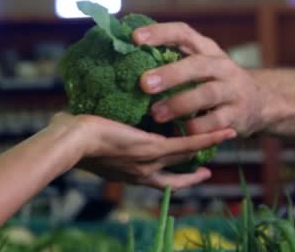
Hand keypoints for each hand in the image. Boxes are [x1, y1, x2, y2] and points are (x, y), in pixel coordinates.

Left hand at [53, 112, 234, 189]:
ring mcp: (150, 162)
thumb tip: (69, 116)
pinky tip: (223, 131)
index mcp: (127, 173)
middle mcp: (142, 173)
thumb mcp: (85, 139)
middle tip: (207, 167)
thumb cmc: (68, 138)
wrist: (71, 142)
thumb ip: (89, 132)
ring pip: (186, 155)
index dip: (171, 178)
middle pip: (175, 173)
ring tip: (226, 136)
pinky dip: (206, 139)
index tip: (181, 174)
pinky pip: (188, 144)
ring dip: (207, 147)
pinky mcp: (154, 148)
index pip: (155, 178)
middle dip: (192, 171)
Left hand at [133, 22, 267, 136]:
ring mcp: (232, 90)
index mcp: (206, 49)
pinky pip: (215, 122)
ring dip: (180, 104)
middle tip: (144, 84)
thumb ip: (170, 60)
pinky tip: (179, 132)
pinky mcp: (237, 116)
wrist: (259, 103)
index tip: (135, 38)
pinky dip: (196, 128)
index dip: (160, 33)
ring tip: (156, 114)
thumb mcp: (198, 66)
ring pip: (207, 94)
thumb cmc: (212, 82)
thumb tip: (124, 56)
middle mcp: (222, 66)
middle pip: (197, 65)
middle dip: (170, 74)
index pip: (183, 33)